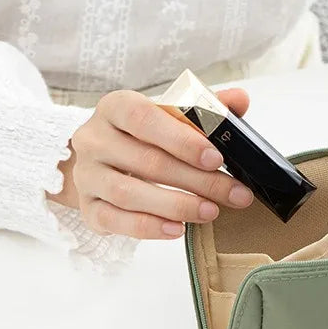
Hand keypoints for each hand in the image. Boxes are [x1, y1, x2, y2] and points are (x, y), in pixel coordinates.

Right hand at [49, 88, 254, 238]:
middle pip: (147, 162)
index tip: (216, 158)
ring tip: (211, 212)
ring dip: (176, 206)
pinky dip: (148, 227)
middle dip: (198, 180)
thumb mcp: (171, 116)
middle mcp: (94, 139)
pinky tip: (178, 229)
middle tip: (235, 194)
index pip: (144, 118)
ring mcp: (87, 175)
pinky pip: (115, 220)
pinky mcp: (87, 207)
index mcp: (115, 107)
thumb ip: (205, 108)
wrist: (102, 160)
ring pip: (129, 193)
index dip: (182, 140)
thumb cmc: (144, 135)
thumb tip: (240, 99)